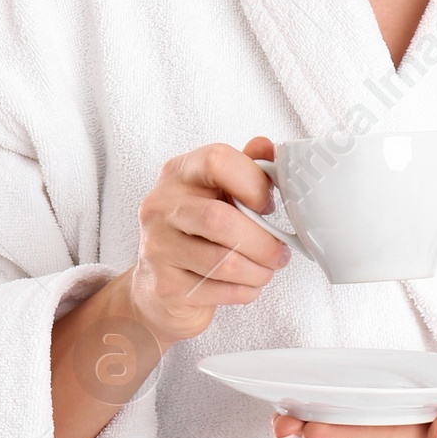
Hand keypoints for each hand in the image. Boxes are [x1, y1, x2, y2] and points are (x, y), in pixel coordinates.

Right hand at [128, 137, 292, 347]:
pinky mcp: (164, 286)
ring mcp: (157, 247)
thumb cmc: (196, 233)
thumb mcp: (219, 193)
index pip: (217, 161)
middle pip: (220, 219)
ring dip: (258, 270)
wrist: (157, 288)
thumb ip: (244, 168)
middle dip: (262, 241)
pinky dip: (245, 291)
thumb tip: (268, 146)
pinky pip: (218, 290)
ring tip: (266, 270)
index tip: (268, 205)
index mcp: (178, 174)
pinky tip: (247, 285)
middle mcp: (160, 206)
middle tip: (279, 252)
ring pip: (222, 260)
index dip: (254, 182)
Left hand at [272, 353, 436, 437]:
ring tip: (288, 417)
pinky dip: (352, 418)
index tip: (309, 425)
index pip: (386, 434)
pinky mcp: (426, 429)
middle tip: (279, 423)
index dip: (345, 428)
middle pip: (369, 437)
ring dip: (332, 425)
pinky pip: (382, 425)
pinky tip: (329, 409)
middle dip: (324, 430)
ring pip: (372, 433)